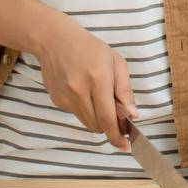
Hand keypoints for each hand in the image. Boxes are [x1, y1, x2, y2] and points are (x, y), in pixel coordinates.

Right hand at [31, 16, 136, 149]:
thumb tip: (132, 114)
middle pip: (97, 125)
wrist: (55, 40)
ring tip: (98, 96)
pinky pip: (76, 114)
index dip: (117, 136)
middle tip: (117, 114)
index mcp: (97, 79)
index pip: (107, 118)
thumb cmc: (89, 48)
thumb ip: (125, 90)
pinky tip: (83, 90)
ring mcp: (65, 97)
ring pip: (87, 122)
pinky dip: (85, 109)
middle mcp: (79, 91)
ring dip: (97, 118)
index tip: (126, 146)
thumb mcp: (116, 62)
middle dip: (110, 125)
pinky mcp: (56, 100)